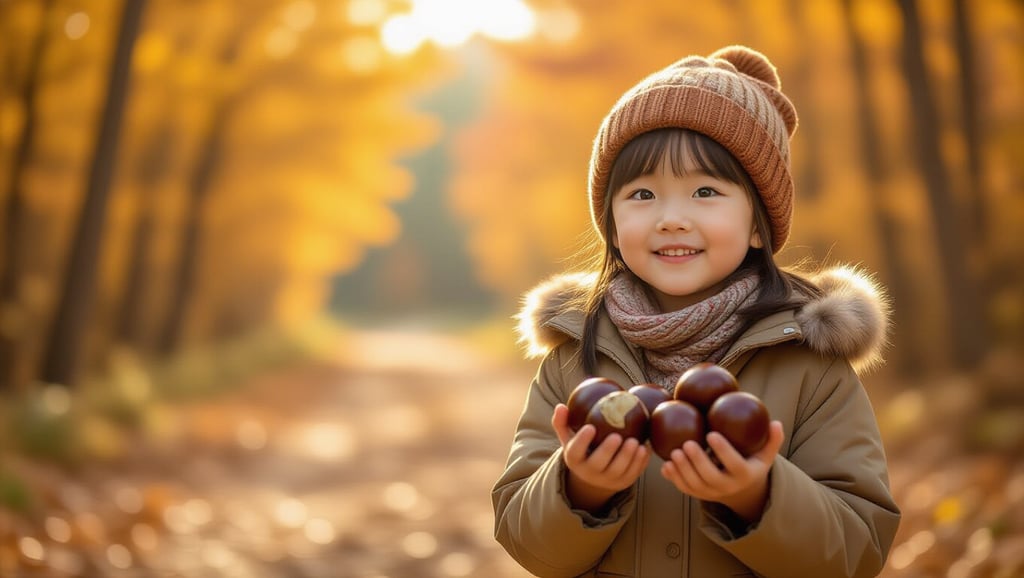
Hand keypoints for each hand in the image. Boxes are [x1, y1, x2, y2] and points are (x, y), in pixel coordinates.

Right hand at [552, 403, 649, 512]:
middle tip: (618, 436)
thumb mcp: (568, 438)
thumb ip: (562, 422)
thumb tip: (561, 406)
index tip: (590, 427)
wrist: (594, 477)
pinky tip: (645, 448)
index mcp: (575, 460)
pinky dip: (640, 462)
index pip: (575, 452)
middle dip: (608, 451)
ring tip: (635, 442)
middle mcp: (590, 473)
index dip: (582, 441)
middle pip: (598, 464)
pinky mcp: (624, 482)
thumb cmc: (581, 450)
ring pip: (618, 471)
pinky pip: (633, 473)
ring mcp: (608, 480)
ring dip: (628, 457)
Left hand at [660, 420, 783, 522]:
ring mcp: (711, 493)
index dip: (723, 451)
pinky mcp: (698, 495)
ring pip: (695, 485)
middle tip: (687, 444)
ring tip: (674, 452)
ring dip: (683, 470)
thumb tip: (776, 423)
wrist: (740, 490)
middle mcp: (727, 487)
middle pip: (711, 477)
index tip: (712, 434)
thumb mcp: (765, 455)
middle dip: (698, 462)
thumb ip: (772, 440)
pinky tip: (665, 465)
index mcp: (744, 475)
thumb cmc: (751, 463)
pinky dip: (674, 478)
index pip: (734, 464)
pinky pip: (685, 489)